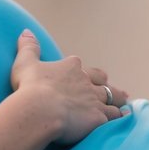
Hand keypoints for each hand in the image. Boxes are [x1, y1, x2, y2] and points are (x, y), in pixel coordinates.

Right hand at [10, 29, 129, 145]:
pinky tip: (124, 117)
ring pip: (112, 97)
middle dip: (105, 84)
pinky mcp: (99, 117)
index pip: (80, 67)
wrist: (40, 110)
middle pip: (101, 81)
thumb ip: (28, 47)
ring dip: (117, 99)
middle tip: (110, 87)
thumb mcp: (25, 64)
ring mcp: (95, 99)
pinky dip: (119, 116)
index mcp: (71, 67)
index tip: (83, 75)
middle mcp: (86, 81)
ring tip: (123, 102)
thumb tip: (26, 31)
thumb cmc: (30, 87)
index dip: (82, 71)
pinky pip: (114, 116)